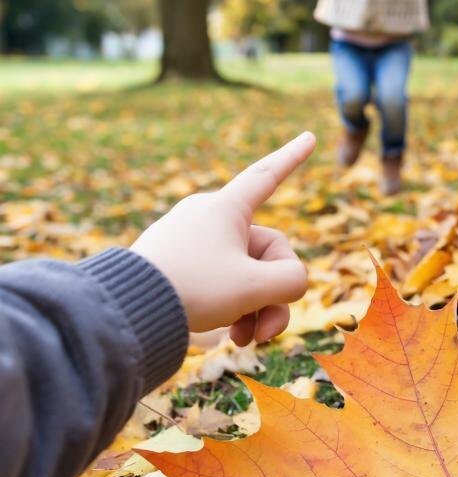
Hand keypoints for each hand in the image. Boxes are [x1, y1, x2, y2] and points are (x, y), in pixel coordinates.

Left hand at [131, 132, 315, 345]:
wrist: (127, 312)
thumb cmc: (193, 290)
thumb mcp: (256, 288)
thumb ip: (292, 280)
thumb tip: (288, 283)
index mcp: (226, 208)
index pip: (267, 175)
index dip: (292, 157)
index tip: (309, 136)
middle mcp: (208, 217)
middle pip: (266, 251)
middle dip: (273, 293)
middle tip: (267, 331)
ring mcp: (191, 242)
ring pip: (245, 271)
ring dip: (256, 307)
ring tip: (246, 339)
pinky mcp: (176, 265)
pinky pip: (220, 281)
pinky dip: (232, 306)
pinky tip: (229, 334)